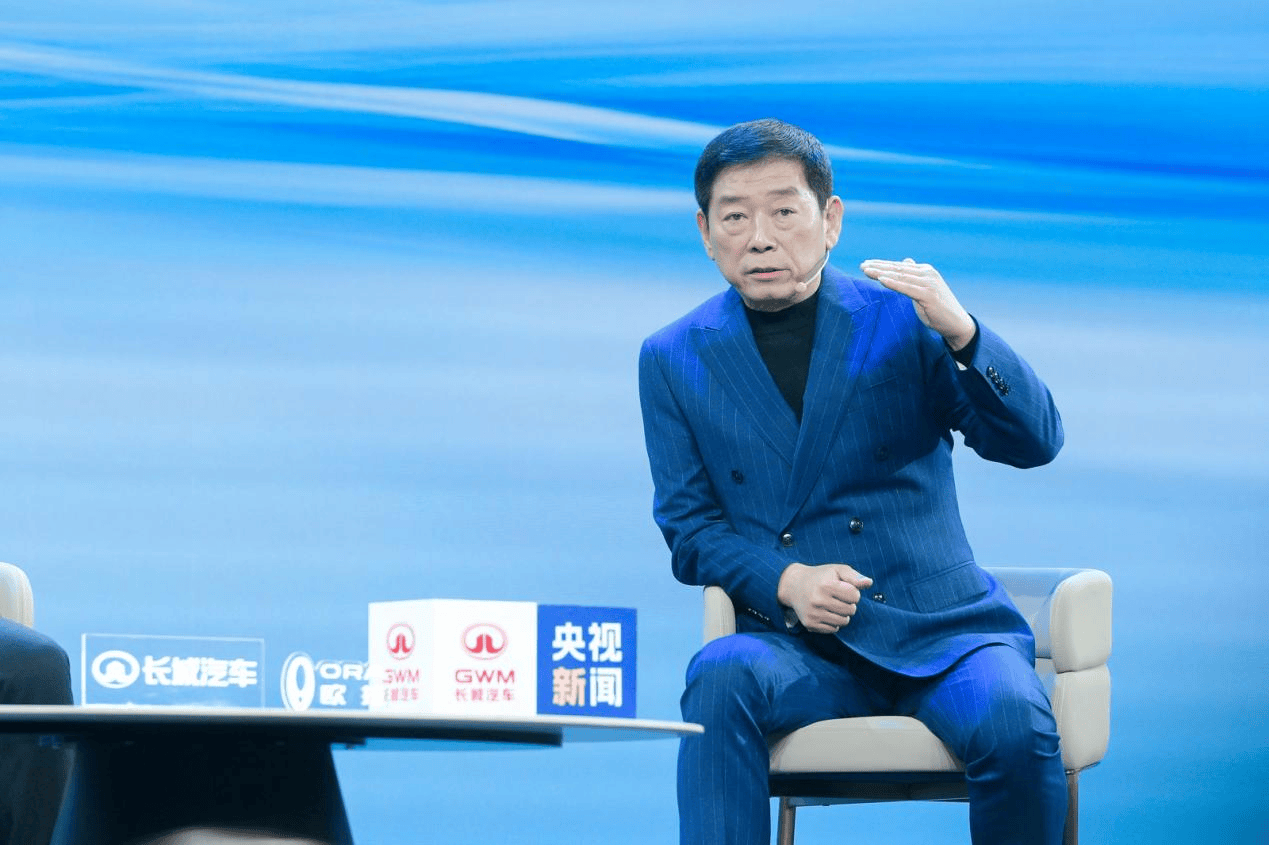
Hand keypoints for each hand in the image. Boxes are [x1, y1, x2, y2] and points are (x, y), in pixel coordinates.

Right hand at [777, 563, 873, 633]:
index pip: (855, 596)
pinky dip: (833, 622)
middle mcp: (818, 600)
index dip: (853, 592)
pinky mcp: (809, 624)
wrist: (793, 585)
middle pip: (851, 610)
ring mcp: (813, 613)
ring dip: (843, 614)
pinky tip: (826, 612)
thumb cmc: (820, 577)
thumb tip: (869, 583)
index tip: (844, 588)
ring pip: (843, 621)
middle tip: (838, 597)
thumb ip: (854, 576)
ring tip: (833, 605)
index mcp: (826, 585)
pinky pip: (833, 629)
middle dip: (849, 604)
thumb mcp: (837, 570)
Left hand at [860, 258, 975, 350]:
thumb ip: (914, 276)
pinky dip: (894, 283)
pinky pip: (907, 288)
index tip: (866, 264)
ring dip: (882, 273)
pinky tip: (881, 280)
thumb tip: (906, 261)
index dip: (882, 264)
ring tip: (866, 271)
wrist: (956, 323)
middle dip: (878, 267)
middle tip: (862, 265)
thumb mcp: (924, 288)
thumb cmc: (938, 308)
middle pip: (897, 269)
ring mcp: (929, 284)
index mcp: (925, 271)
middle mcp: (927, 274)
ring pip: (900, 276)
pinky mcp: (929, 295)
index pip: (899, 266)